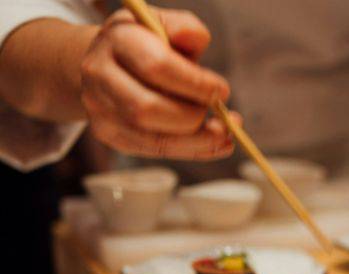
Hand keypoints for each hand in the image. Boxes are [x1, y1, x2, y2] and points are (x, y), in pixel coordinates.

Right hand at [80, 8, 237, 159]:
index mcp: (117, 40)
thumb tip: (198, 41)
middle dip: (192, 116)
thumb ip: (185, 28)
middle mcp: (100, 75)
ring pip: (152, 139)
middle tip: (219, 112)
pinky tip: (216, 145)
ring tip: (225, 135)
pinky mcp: (111, 135)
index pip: (156, 67)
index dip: (194, 83)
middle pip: (147, 109)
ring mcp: (101, 109)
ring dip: (197, 141)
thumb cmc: (146, 43)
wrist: (106, 61)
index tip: (222, 91)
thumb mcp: (163, 23)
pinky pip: (155, 151)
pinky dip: (192, 151)